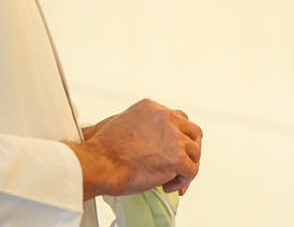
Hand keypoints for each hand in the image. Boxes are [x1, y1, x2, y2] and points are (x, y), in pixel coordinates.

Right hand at [70, 98, 202, 198]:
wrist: (99, 163)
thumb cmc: (103, 150)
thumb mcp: (122, 122)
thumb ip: (143, 126)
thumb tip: (152, 141)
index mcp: (153, 108)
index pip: (178, 119)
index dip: (178, 136)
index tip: (174, 149)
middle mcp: (166, 118)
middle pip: (192, 132)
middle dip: (189, 149)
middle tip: (181, 164)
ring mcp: (173, 137)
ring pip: (194, 152)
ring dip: (186, 167)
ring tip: (171, 179)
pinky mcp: (177, 157)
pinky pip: (191, 171)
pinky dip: (182, 181)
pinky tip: (168, 186)